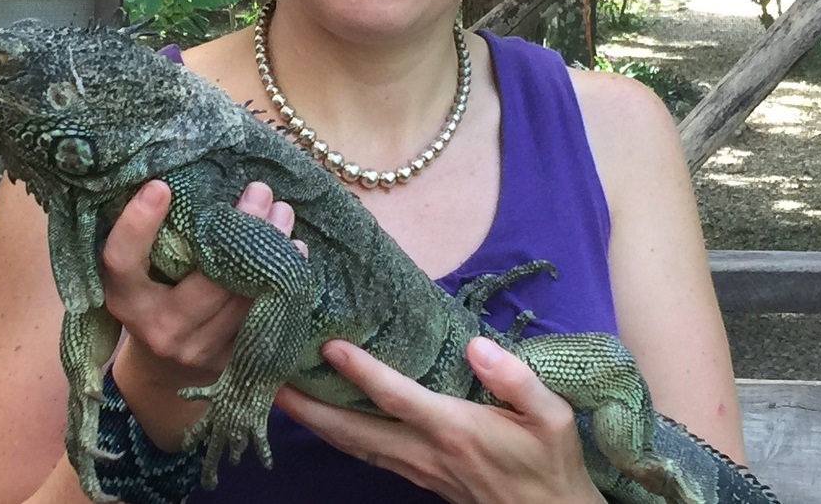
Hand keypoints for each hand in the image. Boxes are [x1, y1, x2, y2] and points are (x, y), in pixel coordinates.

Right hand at [101, 179, 295, 445]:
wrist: (163, 376)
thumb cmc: (151, 302)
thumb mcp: (138, 276)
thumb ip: (153, 240)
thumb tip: (187, 172)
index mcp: (124, 299)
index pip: (121, 261)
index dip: (137, 225)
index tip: (160, 185)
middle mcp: (157, 328)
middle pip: (206, 280)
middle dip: (239, 231)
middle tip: (260, 190)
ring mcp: (196, 349)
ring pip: (243, 298)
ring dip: (271, 252)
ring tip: (284, 213)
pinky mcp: (229, 364)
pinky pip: (263, 318)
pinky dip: (283, 282)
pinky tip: (295, 252)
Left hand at [275, 337, 606, 503]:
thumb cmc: (552, 464)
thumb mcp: (552, 417)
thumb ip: (516, 379)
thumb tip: (476, 345)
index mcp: (455, 429)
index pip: (396, 397)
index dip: (361, 371)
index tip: (329, 345)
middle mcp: (426, 451)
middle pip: (352, 430)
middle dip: (307, 408)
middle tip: (268, 380)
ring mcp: (417, 468)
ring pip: (353, 446)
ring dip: (315, 422)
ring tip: (280, 393)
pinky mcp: (417, 475)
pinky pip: (367, 453)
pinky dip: (338, 435)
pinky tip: (323, 418)